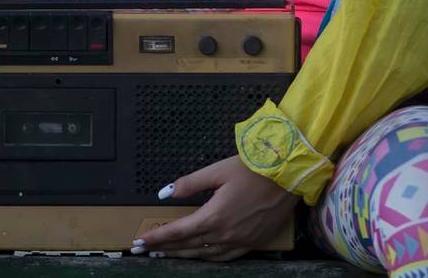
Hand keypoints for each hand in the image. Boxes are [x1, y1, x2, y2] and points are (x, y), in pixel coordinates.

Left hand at [131, 154, 298, 260]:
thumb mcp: (217, 170)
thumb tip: (164, 193)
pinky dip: (208, 259)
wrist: (289, 175)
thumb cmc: (253, 168)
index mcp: (213, 216)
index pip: (178, 231)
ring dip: (184, 255)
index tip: (139, 242)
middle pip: (188, 246)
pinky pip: (225, 258)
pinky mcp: (253, 243)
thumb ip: (189, 184)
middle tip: (146, 250)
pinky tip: (200, 256)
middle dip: (165, 248)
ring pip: (205, 256)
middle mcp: (225, 234)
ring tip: (167, 254)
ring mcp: (240, 242)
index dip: (157, 237)